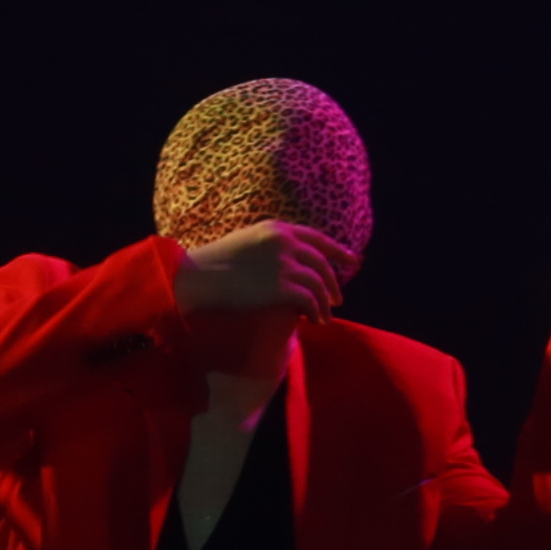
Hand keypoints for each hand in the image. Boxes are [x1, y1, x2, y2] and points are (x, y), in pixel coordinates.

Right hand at [173, 220, 354, 316]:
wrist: (197, 276)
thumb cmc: (213, 264)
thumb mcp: (245, 242)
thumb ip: (269, 245)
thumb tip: (287, 259)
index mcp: (276, 228)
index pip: (317, 238)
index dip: (338, 250)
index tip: (353, 260)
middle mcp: (285, 242)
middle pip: (322, 262)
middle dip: (333, 281)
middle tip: (339, 298)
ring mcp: (284, 263)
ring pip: (319, 283)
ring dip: (326, 302)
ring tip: (326, 317)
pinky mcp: (281, 286)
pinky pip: (311, 300)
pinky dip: (317, 311)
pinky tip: (315, 321)